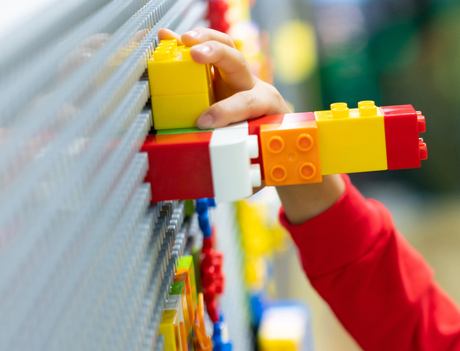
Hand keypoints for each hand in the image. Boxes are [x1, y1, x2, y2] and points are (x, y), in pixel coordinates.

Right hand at [155, 28, 344, 222]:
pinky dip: (187, 41)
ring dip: (202, 40)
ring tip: (178, 40)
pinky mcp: (220, 71)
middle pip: (238, 61)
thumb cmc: (270, 150)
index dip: (227, 110)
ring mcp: (236, 75)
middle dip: (217, 55)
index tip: (205, 122)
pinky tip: (165, 37)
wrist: (281, 135)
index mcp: (266, 108)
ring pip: (225, 46)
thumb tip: (230, 191)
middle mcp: (252, 85)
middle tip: (195, 55)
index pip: (248, 102)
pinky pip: (208, 48)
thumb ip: (247, 174)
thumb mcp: (262, 163)